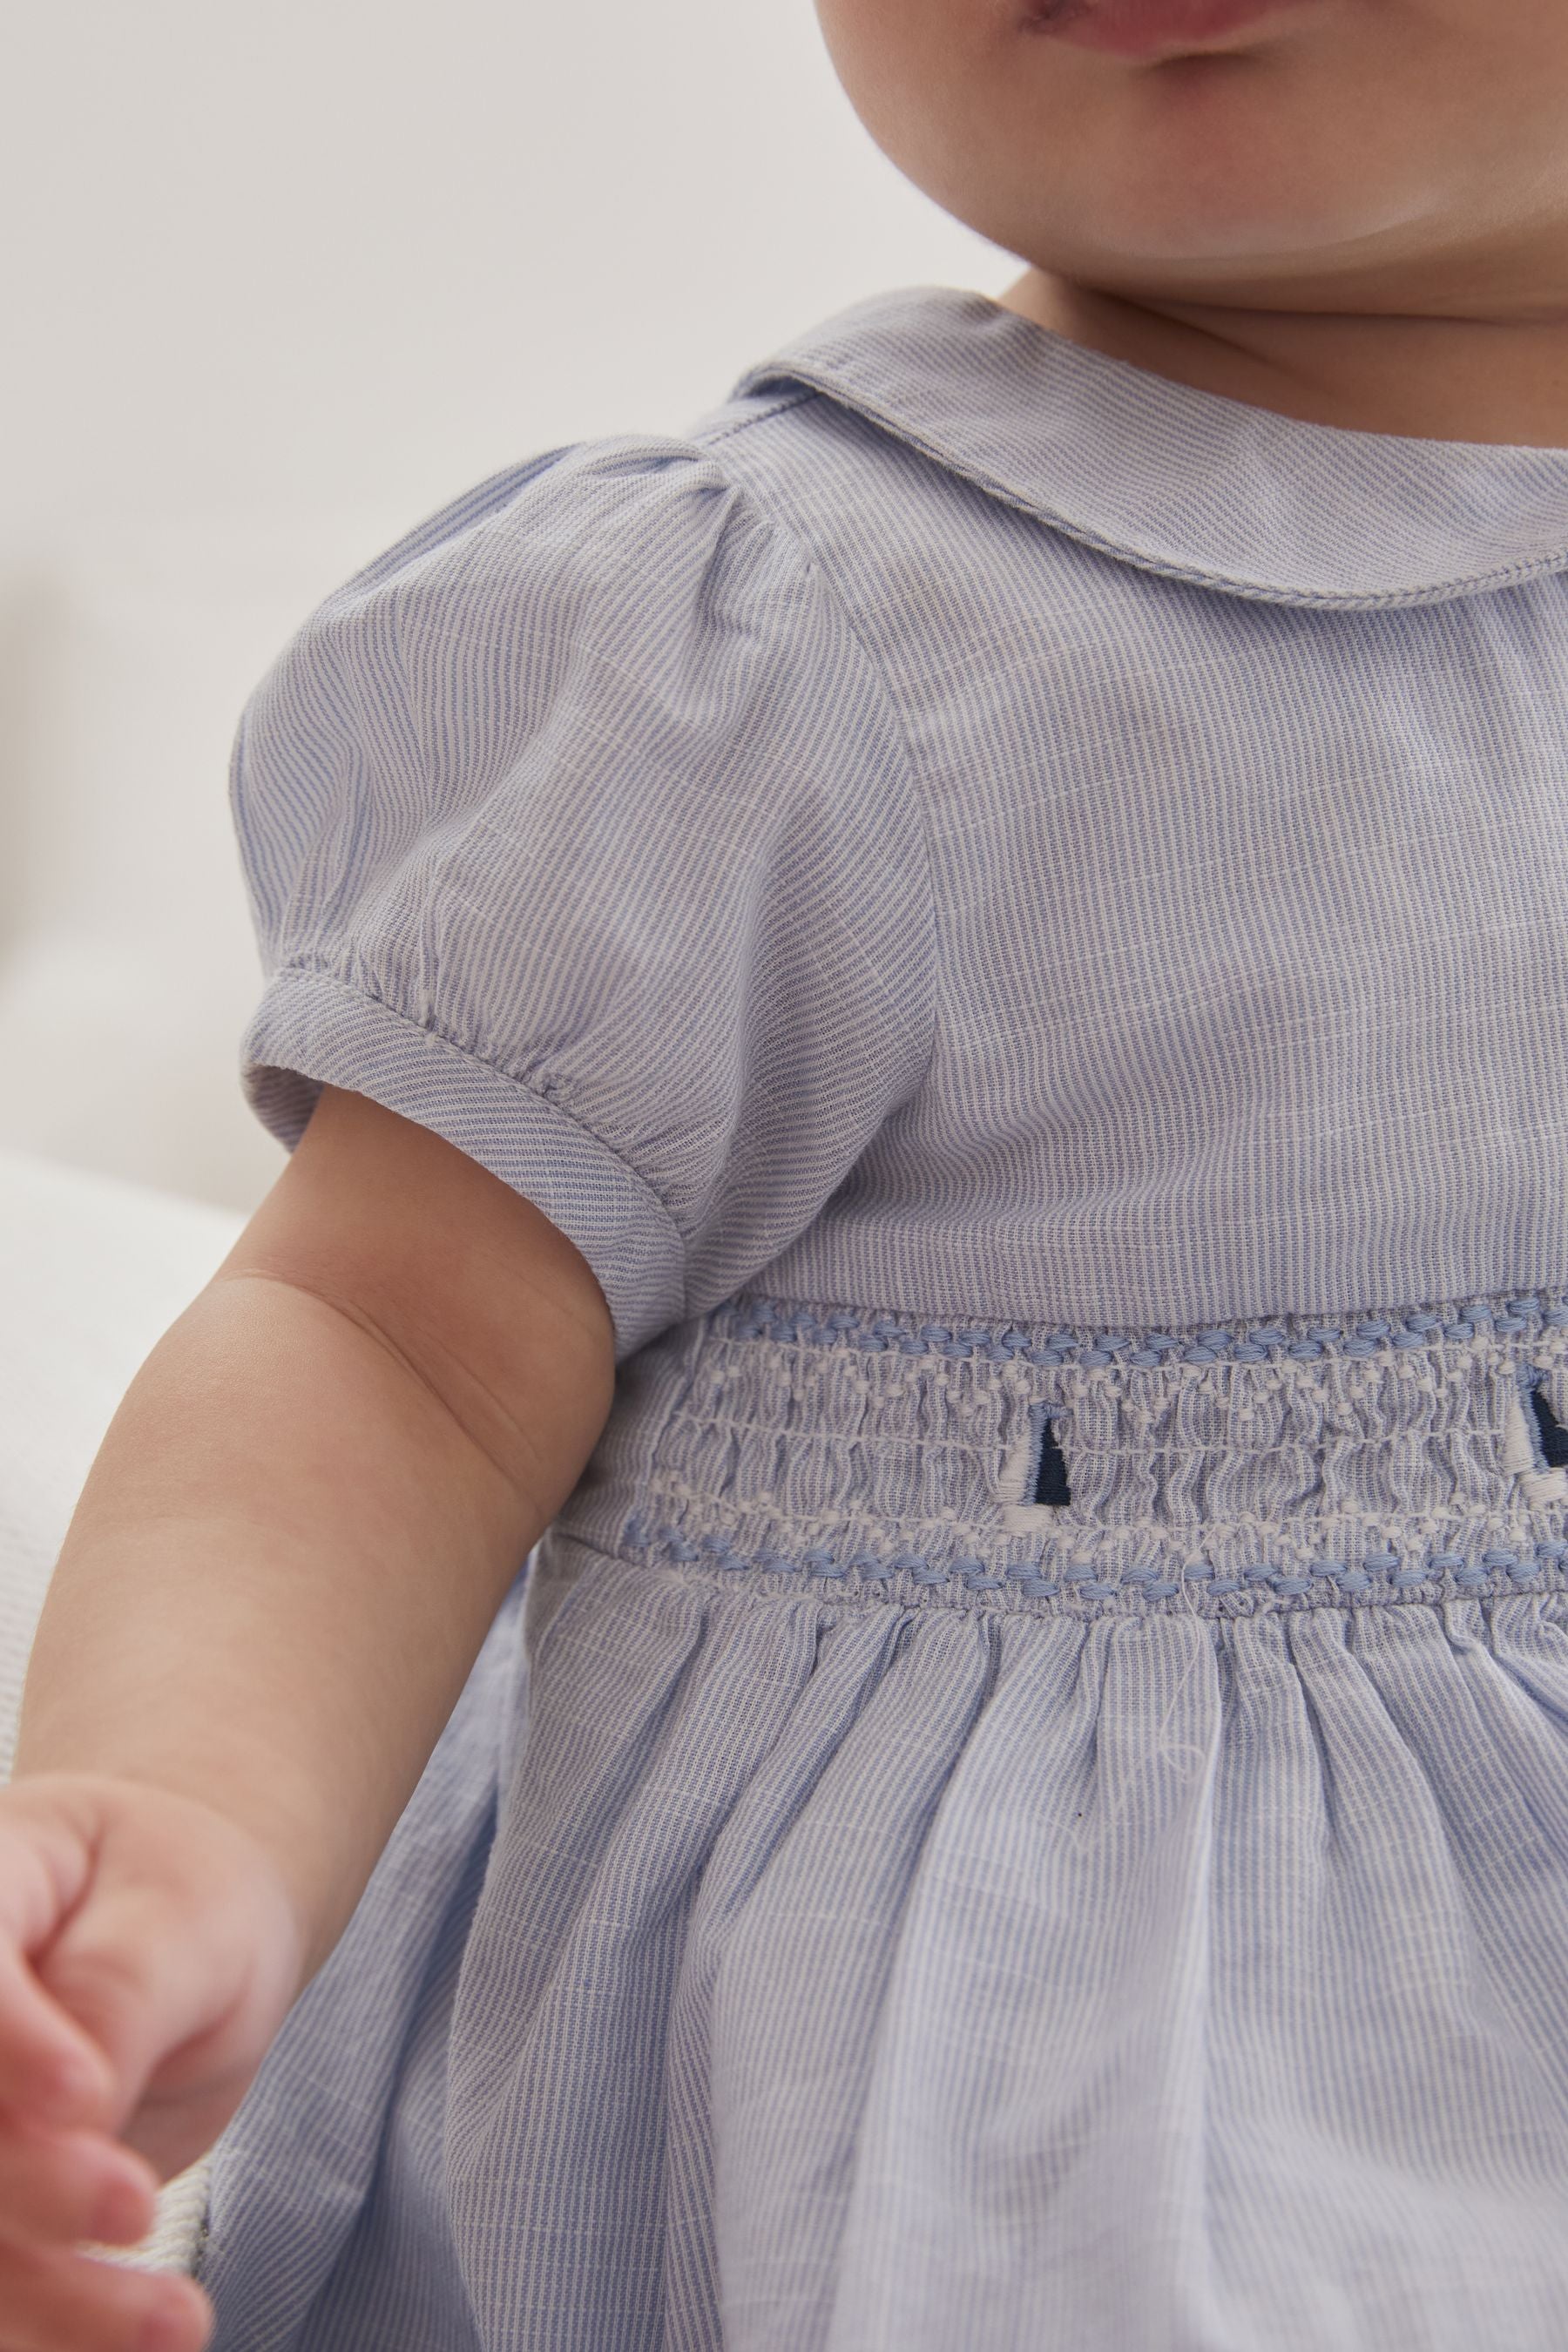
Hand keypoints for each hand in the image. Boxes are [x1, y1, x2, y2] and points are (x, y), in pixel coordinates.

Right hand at [0, 1772, 308, 2351]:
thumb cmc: (180, 1909)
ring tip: (177, 2317)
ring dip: (47, 2301)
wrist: (180, 1948)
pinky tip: (152, 2332)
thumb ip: (119, 1993)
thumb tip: (71, 2108)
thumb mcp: (182, 1919)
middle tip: (137, 2207)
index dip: (9, 2047)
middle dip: (27, 2189)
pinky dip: (57, 2331)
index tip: (89, 2097)